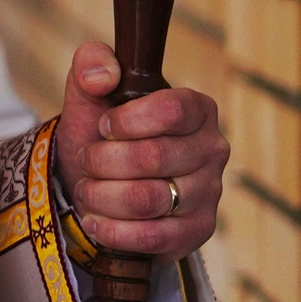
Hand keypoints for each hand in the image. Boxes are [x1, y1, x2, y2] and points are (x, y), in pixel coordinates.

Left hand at [53, 42, 227, 260]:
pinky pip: (151, 237)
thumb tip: (101, 76)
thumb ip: (91, 64)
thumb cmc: (104, 133)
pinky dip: (111, 230)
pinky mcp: (196, 231)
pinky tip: (95, 219)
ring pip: (145, 200)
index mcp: (197, 109)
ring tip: (88, 189)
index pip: (171, 111)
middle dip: (102, 161)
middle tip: (88, 160)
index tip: (104, 126)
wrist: (103, 181)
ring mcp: (209, 193)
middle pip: (151, 158)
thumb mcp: (90, 92)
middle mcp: (212, 149)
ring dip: (100, 195)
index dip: (126, 121)